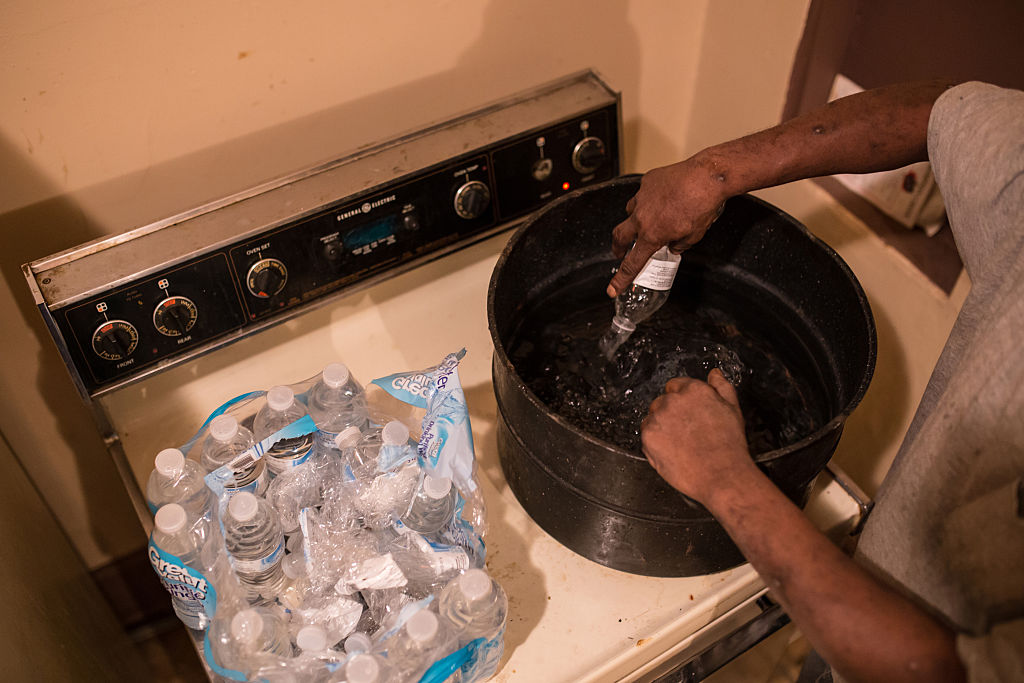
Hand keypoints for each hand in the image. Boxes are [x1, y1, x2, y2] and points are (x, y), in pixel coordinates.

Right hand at [607, 155, 729, 296]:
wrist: (708, 176)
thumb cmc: (703, 205)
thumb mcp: (694, 235)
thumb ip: (680, 245)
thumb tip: (673, 247)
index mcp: (652, 235)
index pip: (632, 263)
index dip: (621, 279)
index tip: (613, 289)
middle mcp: (642, 217)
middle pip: (619, 236)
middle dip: (617, 247)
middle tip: (620, 252)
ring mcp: (642, 197)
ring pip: (630, 212)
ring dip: (635, 220)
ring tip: (648, 220)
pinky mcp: (647, 182)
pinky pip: (643, 194)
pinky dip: (649, 200)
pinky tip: (663, 198)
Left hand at [640, 369, 754, 504]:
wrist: (721, 475)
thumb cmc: (729, 446)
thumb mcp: (733, 409)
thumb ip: (721, 387)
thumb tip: (714, 374)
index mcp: (694, 390)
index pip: (676, 386)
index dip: (682, 401)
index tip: (688, 414)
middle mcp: (673, 400)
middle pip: (662, 402)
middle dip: (671, 414)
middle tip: (686, 432)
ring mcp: (658, 418)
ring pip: (652, 418)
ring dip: (661, 427)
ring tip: (681, 444)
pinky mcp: (648, 437)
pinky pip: (646, 435)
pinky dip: (655, 443)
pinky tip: (673, 451)